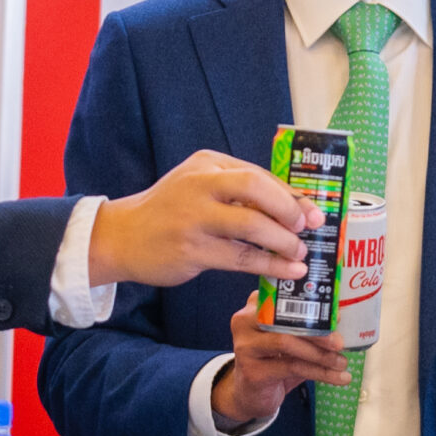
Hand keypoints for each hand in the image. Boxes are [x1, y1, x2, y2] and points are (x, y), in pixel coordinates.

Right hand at [87, 149, 320, 287]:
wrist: (122, 237)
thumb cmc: (170, 211)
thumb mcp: (200, 187)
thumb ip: (238, 192)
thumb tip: (293, 208)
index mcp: (208, 164)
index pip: (259, 174)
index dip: (291, 195)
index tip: (313, 212)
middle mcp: (200, 185)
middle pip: (256, 189)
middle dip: (289, 209)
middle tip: (306, 229)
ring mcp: (194, 218)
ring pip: (252, 226)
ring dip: (283, 242)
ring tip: (299, 254)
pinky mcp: (191, 250)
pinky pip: (241, 258)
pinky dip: (270, 265)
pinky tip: (288, 271)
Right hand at [209, 293, 348, 430]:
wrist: (251, 394)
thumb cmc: (274, 361)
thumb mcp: (290, 339)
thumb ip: (307, 326)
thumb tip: (338, 317)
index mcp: (255, 305)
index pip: (283, 296)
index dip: (309, 300)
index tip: (336, 314)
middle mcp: (245, 322)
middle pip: (285, 320)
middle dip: (318, 331)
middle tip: (340, 342)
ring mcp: (246, 347)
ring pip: (288, 344)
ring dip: (321, 354)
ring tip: (342, 362)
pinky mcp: (253, 371)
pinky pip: (292, 367)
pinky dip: (320, 372)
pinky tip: (339, 377)